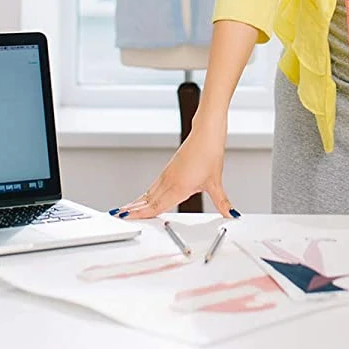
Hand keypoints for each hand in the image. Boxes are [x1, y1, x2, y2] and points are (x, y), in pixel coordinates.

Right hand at [117, 114, 236, 219]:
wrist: (207, 131)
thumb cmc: (210, 151)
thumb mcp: (216, 181)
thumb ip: (222, 201)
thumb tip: (230, 213)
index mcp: (178, 186)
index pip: (156, 205)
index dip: (141, 213)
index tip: (126, 217)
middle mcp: (170, 180)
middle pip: (148, 199)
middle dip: (132, 208)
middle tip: (118, 216)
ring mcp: (168, 173)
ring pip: (149, 191)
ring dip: (137, 201)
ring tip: (125, 209)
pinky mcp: (170, 168)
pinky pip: (154, 184)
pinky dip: (146, 192)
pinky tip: (146, 195)